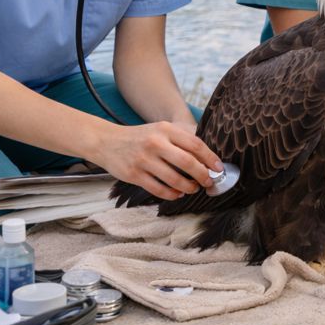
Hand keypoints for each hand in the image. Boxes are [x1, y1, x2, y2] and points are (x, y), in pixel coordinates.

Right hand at [93, 121, 223, 200]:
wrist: (106, 141)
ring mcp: (144, 159)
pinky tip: (177, 194)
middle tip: (209, 182)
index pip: (195, 144)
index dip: (210, 158)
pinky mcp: (134, 174)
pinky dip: (172, 194)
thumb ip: (181, 139)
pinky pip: (159, 189)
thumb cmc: (140, 137)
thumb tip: (207, 156)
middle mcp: (155, 143)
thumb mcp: (160, 130)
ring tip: (193, 189)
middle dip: (203, 175)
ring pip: (174, 179)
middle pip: (187, 162)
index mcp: (165, 129)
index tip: (218, 168)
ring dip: (188, 187)